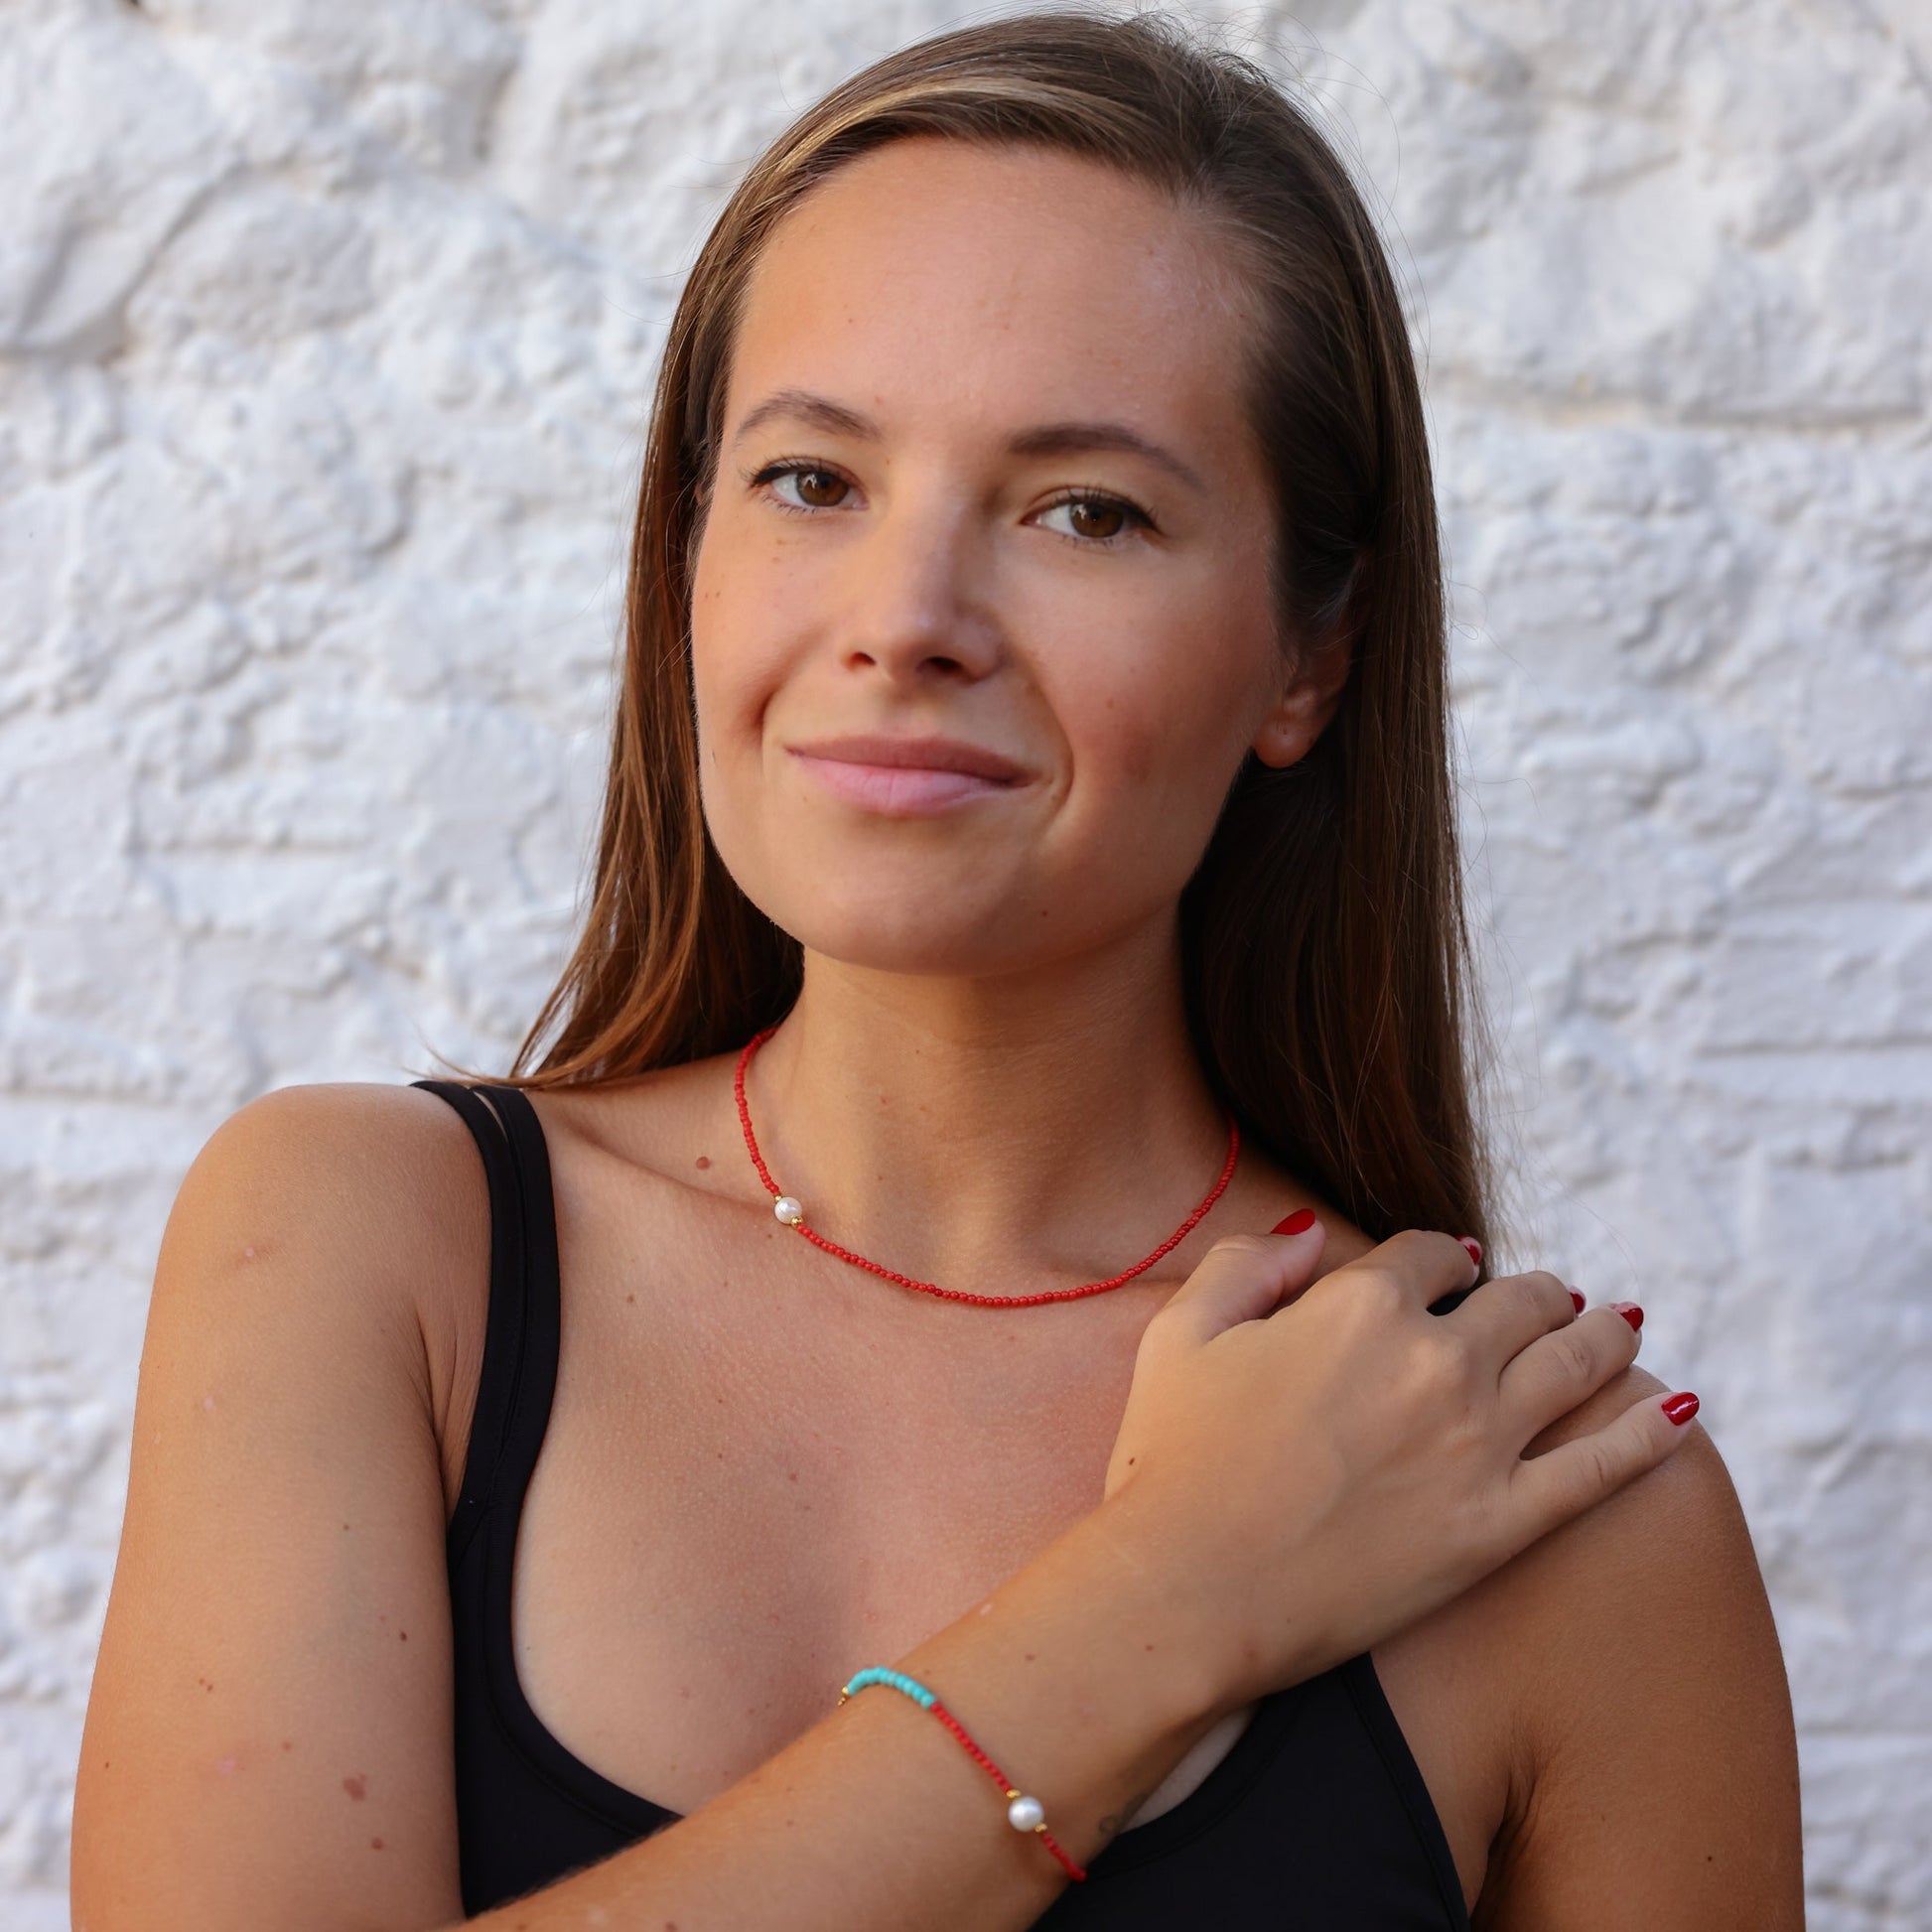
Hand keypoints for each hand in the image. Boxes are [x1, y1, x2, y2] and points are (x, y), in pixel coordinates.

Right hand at [1097, 1218, 1695, 1710]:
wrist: (1190, 1592)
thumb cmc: (1170, 1462)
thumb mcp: (1182, 1331)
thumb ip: (1250, 1262)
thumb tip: (1313, 1233)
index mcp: (1362, 1302)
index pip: (1431, 1253)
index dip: (1442, 1259)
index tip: (1449, 1272)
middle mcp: (1438, 1358)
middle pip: (1519, 1300)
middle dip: (1533, 1292)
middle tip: (1545, 1300)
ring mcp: (1480, 1442)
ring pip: (1575, 1362)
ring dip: (1601, 1336)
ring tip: (1616, 1328)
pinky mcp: (1503, 1525)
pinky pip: (1602, 1467)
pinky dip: (1649, 1432)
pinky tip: (1680, 1409)